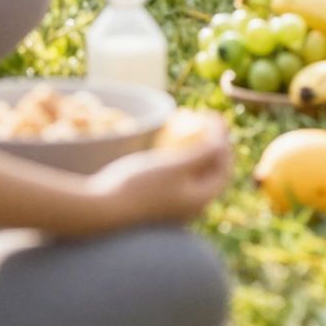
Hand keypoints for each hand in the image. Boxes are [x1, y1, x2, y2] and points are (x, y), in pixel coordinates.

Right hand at [95, 118, 232, 225]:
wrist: (101, 209)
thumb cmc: (140, 185)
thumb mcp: (175, 166)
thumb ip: (203, 155)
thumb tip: (223, 142)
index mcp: (201, 201)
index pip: (223, 168)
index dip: (224, 141)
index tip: (214, 116)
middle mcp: (191, 209)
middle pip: (211, 174)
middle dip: (212, 147)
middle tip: (205, 120)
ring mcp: (174, 209)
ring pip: (194, 177)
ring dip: (196, 153)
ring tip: (189, 129)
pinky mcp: (157, 206)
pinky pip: (178, 182)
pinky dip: (180, 163)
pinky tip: (167, 148)